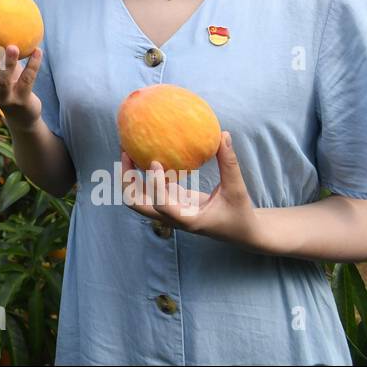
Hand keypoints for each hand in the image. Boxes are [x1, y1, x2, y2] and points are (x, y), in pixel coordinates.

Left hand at [120, 132, 261, 249]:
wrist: (241, 232)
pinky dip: (145, 174)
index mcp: (188, 219)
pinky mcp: (172, 202)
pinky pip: (152, 188)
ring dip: (131, 177)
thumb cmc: (240, 214)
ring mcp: (169, 211)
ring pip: (139, 197)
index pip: (162, 205)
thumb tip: (224, 134)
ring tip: (128, 149)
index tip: (155, 162)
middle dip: (127, 180)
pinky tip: (146, 152)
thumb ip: (230, 164)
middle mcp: (173, 217)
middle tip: (126, 152)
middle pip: (137, 204)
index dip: (155, 185)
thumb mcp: (237, 190)